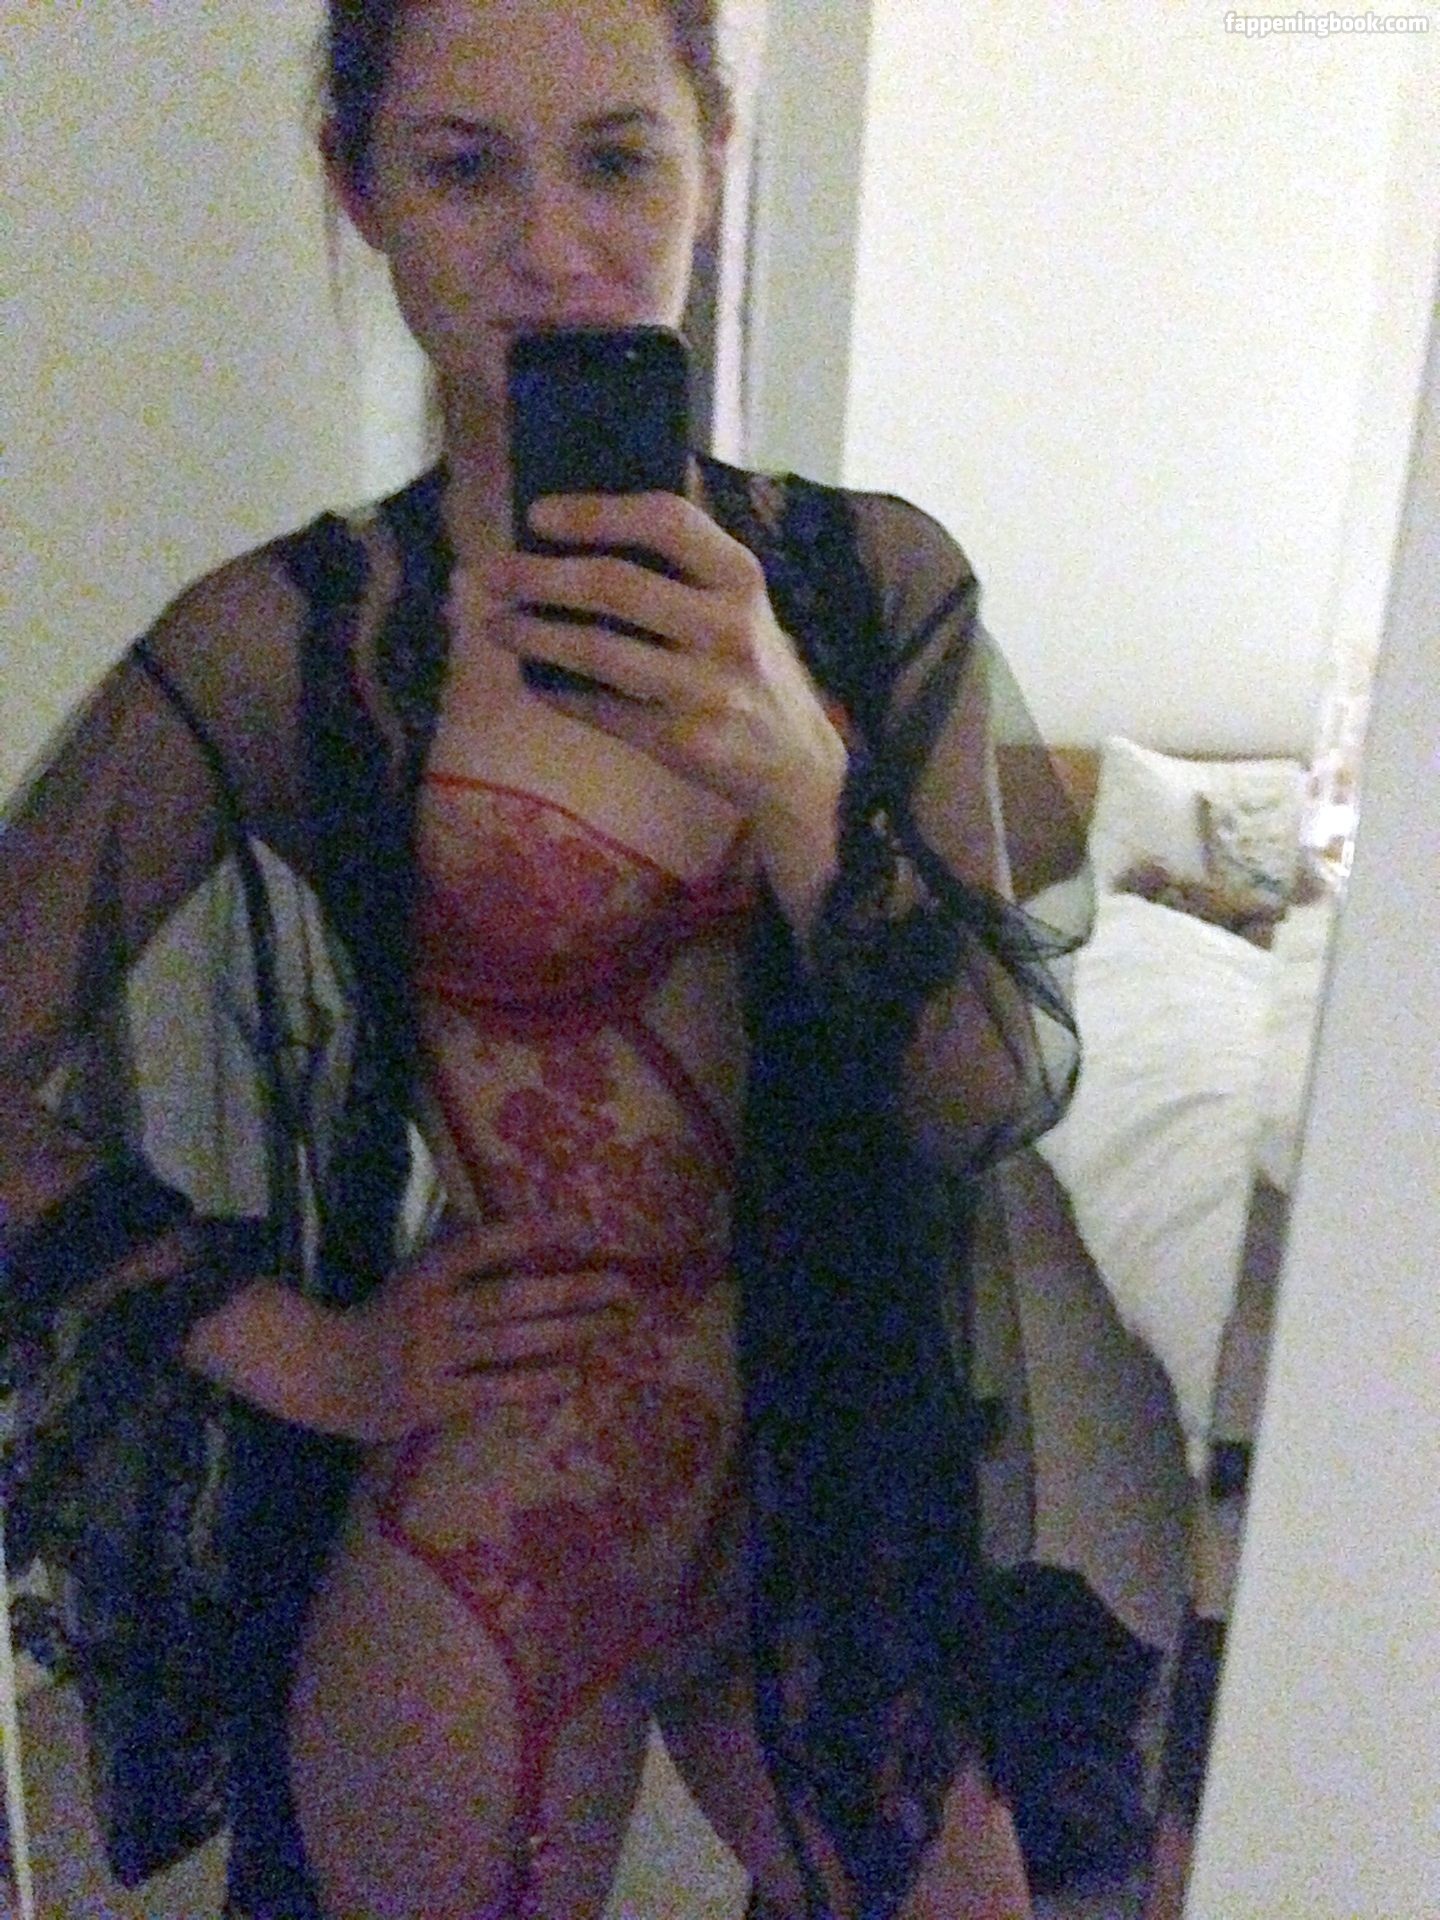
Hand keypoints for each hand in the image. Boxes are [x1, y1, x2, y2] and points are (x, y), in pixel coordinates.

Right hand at [328, 1216, 634, 1442]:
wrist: (323, 1374)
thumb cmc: (384, 1317)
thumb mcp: (414, 1272)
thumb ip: (458, 1248)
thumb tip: (515, 1208)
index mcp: (426, 1271)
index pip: (484, 1243)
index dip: (532, 1231)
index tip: (583, 1224)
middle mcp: (430, 1309)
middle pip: (511, 1295)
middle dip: (573, 1290)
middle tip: (625, 1287)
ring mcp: (430, 1356)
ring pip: (510, 1342)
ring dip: (569, 1333)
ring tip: (614, 1325)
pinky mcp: (431, 1399)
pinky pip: (492, 1389)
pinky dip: (534, 1383)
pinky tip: (572, 1377)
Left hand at [449, 493, 849, 926]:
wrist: (795, 760)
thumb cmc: (747, 664)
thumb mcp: (737, 603)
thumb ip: (680, 568)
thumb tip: (571, 538)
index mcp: (740, 576)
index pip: (665, 521)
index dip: (595, 513)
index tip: (537, 515)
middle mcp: (728, 627)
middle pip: (617, 586)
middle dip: (540, 577)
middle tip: (490, 574)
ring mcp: (708, 688)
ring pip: (600, 652)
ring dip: (534, 636)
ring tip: (494, 626)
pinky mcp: (686, 740)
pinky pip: (603, 710)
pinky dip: (559, 694)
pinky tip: (533, 681)